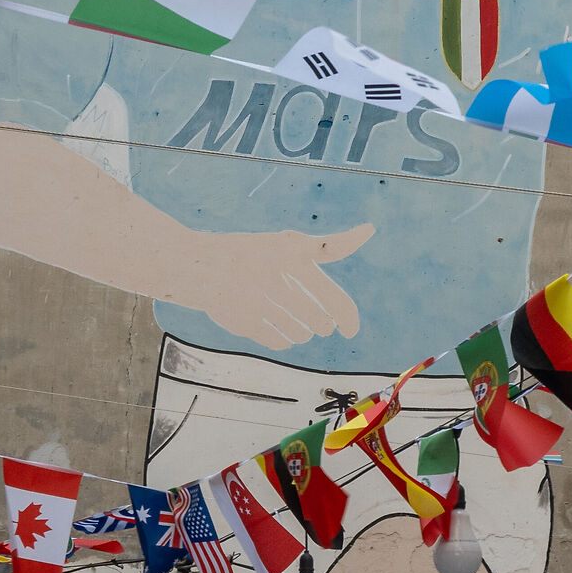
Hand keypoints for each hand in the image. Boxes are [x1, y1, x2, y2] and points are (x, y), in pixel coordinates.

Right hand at [186, 224, 373, 349]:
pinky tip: (280, 329)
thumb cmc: (256, 254)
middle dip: (324, 325)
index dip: (348, 314)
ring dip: (305, 332)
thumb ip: (331, 245)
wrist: (202, 266)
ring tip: (298, 322)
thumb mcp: (292, 244)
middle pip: (320, 322)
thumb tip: (370, 230)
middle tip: (322, 323)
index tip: (352, 328)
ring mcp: (258, 299)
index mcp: (293, 255)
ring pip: (301, 334)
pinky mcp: (244, 320)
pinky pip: (280, 342)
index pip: (334, 290)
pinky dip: (285, 339)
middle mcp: (276, 275)